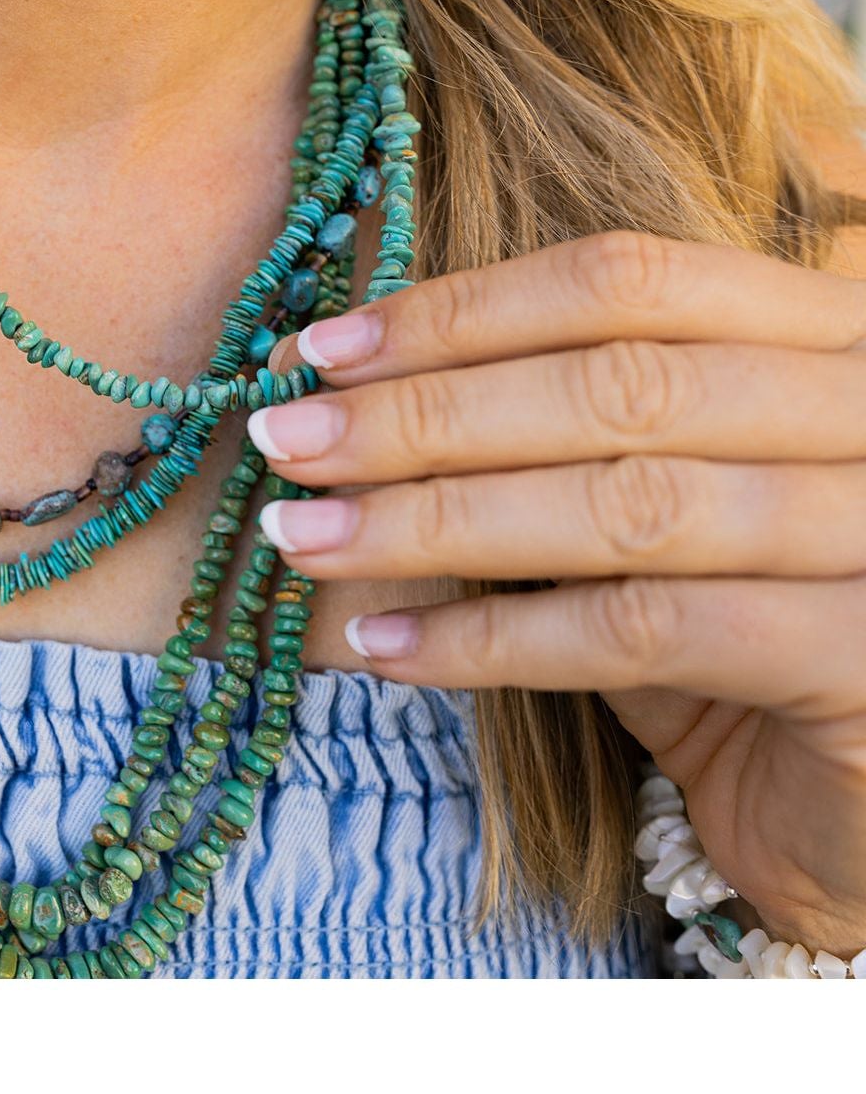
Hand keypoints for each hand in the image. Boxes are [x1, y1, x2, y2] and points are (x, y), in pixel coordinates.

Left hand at [252, 230, 865, 956]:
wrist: (859, 810)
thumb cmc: (739, 640)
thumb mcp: (647, 515)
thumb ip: (544, 449)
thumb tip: (346, 408)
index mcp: (825, 335)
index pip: (625, 282)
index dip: (459, 312)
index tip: (321, 354)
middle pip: (613, 385)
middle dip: (423, 414)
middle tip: (287, 442)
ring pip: (622, 505)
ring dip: (433, 522)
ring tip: (306, 540)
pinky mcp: (865, 659)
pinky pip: (643, 630)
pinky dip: (494, 640)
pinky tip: (385, 647)